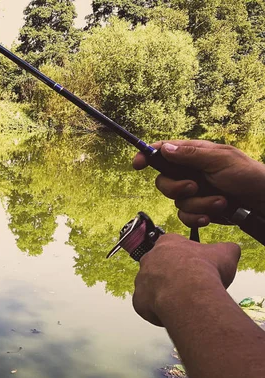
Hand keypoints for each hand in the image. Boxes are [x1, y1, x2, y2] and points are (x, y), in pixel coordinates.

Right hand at [133, 140, 264, 227]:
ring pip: (176, 202)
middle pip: (163, 181)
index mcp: (194, 155)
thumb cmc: (248, 176)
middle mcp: (190, 173)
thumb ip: (191, 155)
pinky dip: (197, 217)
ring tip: (220, 201)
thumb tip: (165, 148)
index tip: (137, 164)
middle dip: (176, 188)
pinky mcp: (199, 210)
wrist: (262, 203)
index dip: (147, 156)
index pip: (164, 151)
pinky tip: (211, 216)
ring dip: (198, 204)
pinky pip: (184, 216)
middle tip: (193, 187)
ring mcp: (194, 192)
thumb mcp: (221, 160)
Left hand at [133, 234, 240, 326]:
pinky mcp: (138, 300)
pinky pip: (146, 306)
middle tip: (188, 285)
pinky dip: (157, 310)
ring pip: (151, 286)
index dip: (184, 254)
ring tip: (181, 301)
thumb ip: (226, 249)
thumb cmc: (204, 272)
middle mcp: (149, 259)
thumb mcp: (226, 253)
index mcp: (167, 243)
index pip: (172, 243)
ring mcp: (141, 280)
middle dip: (172, 274)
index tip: (193, 262)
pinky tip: (172, 312)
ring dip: (164, 292)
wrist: (189, 293)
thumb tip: (230, 249)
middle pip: (158, 265)